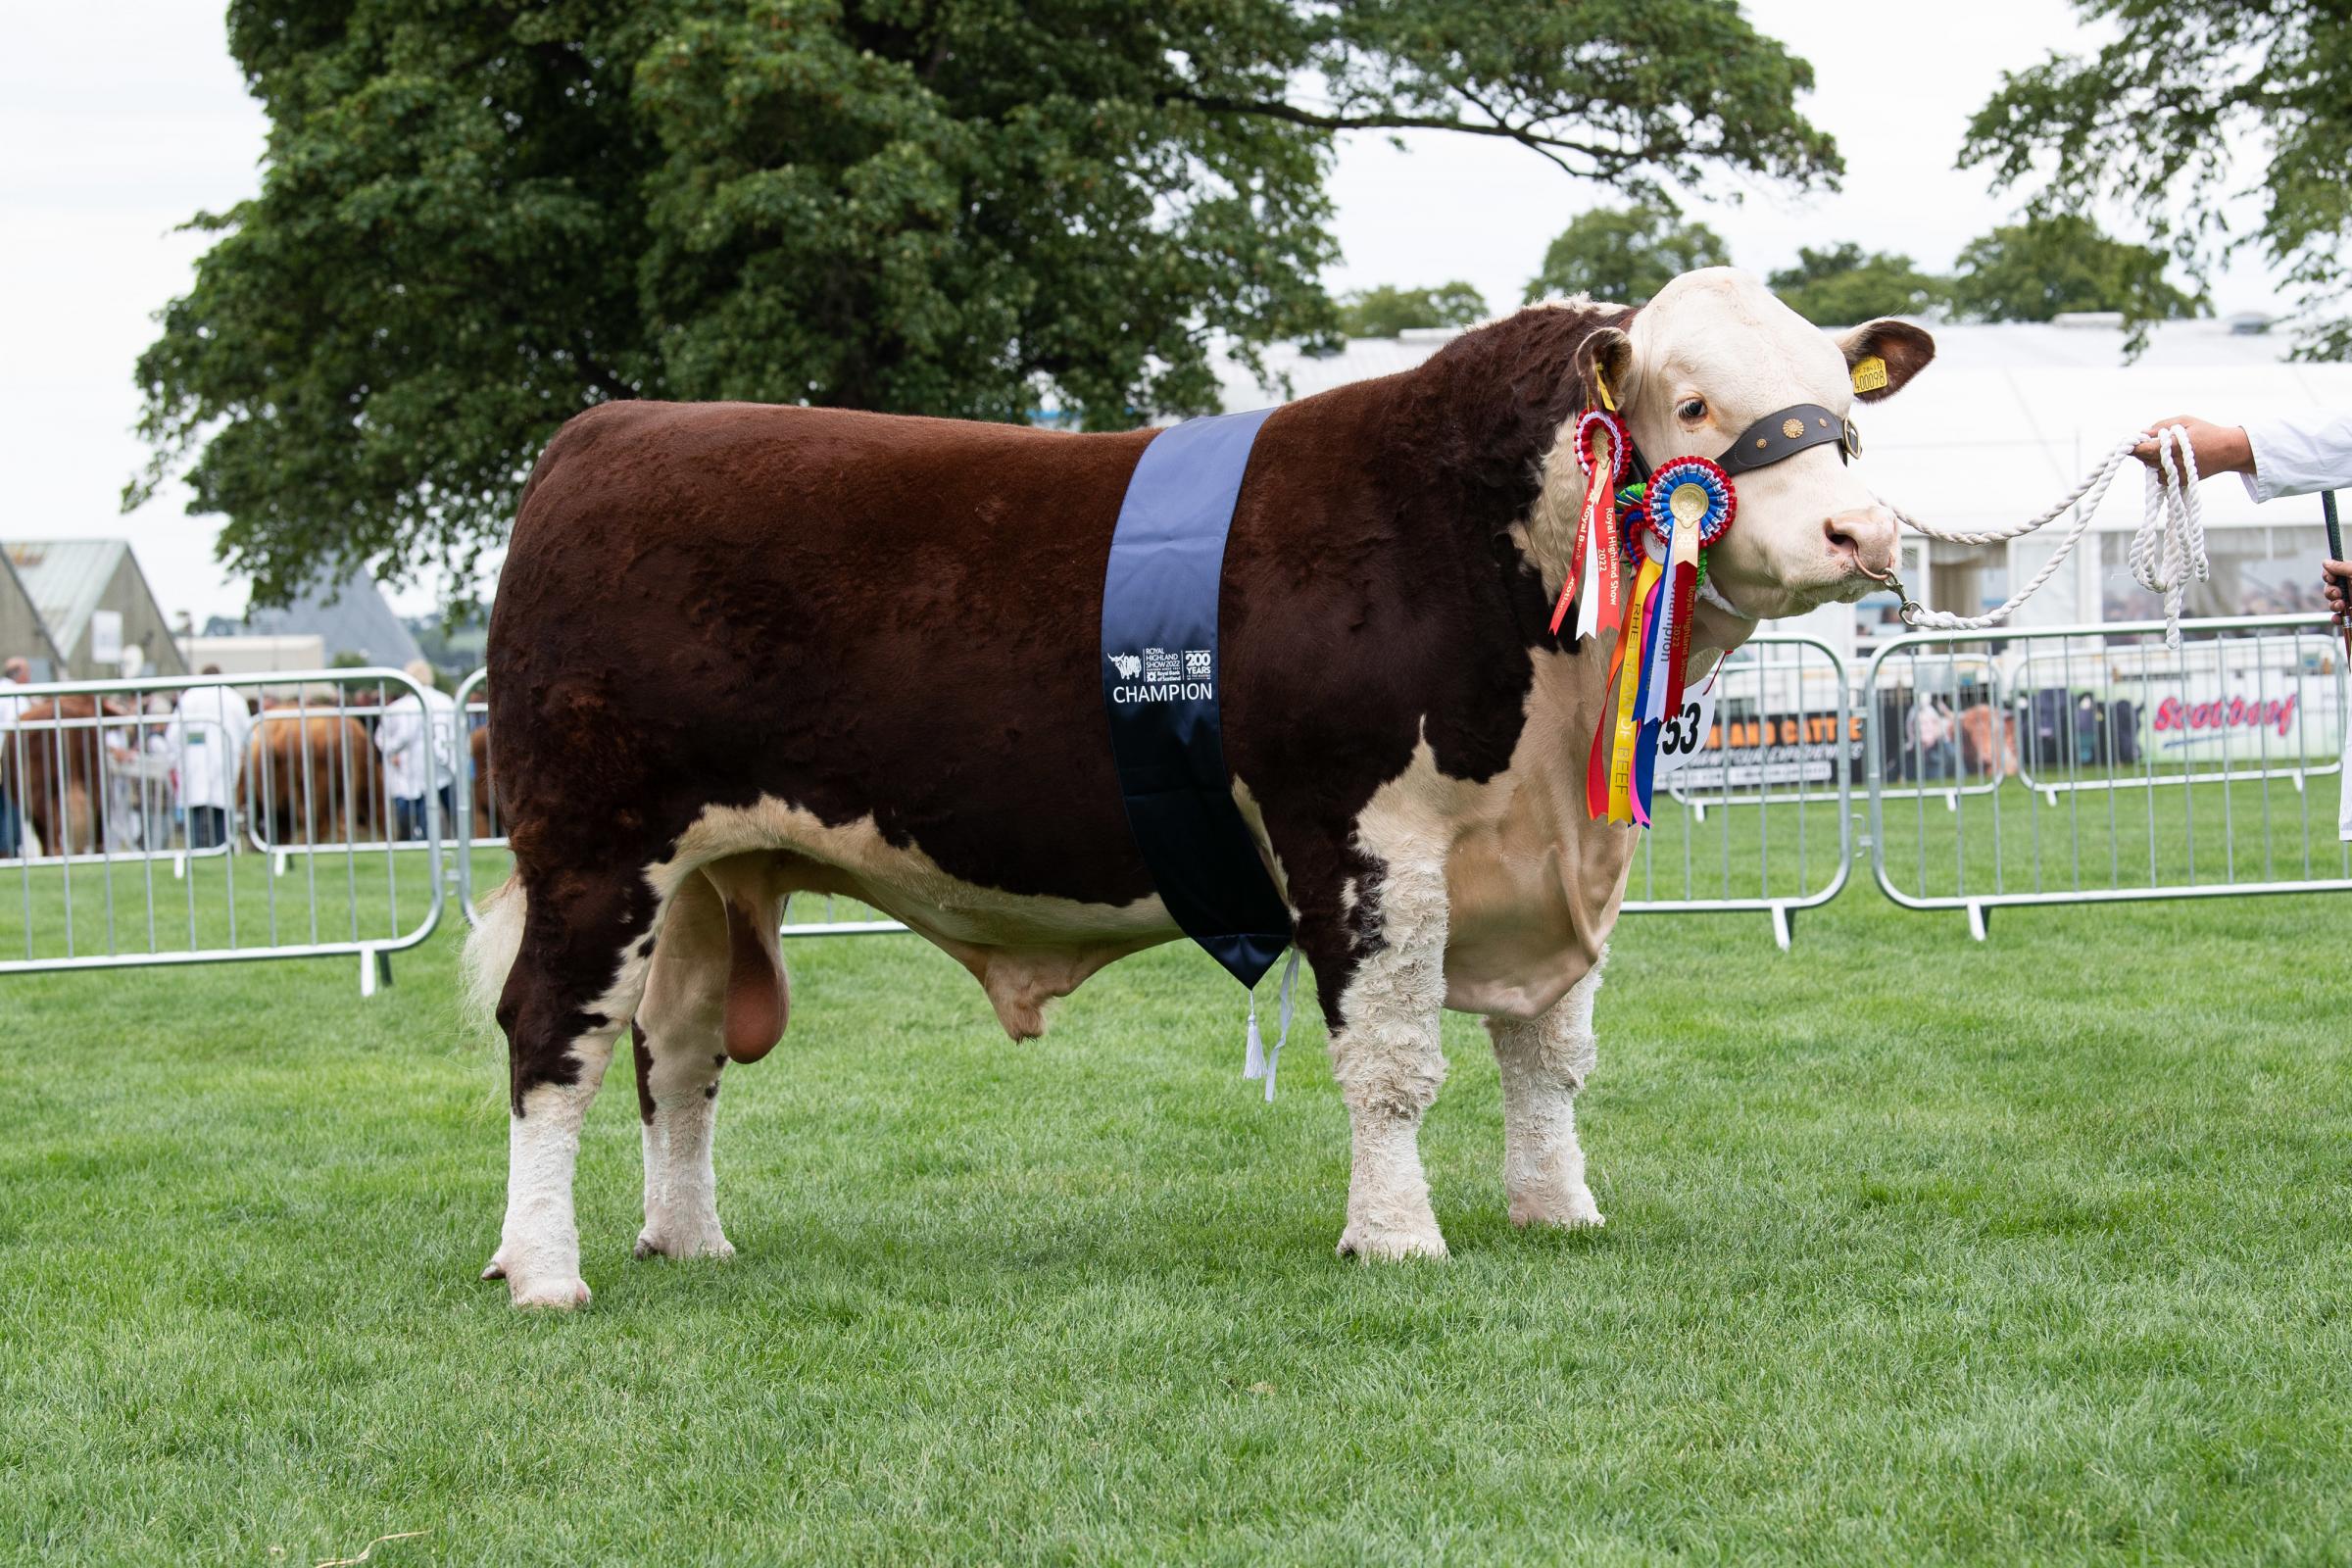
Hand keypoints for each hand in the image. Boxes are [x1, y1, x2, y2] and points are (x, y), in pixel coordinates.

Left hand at [2133, 415, 2253, 477]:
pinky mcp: (2182, 482)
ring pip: (2153, 470)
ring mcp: (2178, 474)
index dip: (2135, 448)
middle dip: (2142, 452)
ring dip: (2152, 461)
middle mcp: (2175, 463)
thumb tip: (2142, 433)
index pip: (2145, 450)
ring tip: (2164, 451)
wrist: (2229, 450)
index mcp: (2174, 446)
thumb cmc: (2207, 432)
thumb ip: (2161, 426)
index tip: (2129, 444)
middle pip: (2146, 461)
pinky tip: (2170, 460)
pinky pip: (2162, 478)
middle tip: (2147, 443)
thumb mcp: (2185, 421)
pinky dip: (2161, 470)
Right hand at [2325, 558, 2350, 626]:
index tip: (2333, 578)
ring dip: (2333, 605)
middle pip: (2329, 589)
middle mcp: (2350, 588)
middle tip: (2338, 594)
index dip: (2328, 575)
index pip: (2332, 573)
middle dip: (2330, 592)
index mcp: (2351, 576)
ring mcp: (2350, 602)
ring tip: (2341, 606)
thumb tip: (2325, 562)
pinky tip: (2338, 618)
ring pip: (2332, 603)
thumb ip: (2343, 567)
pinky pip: (2337, 618)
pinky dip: (2335, 619)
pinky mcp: (2351, 615)